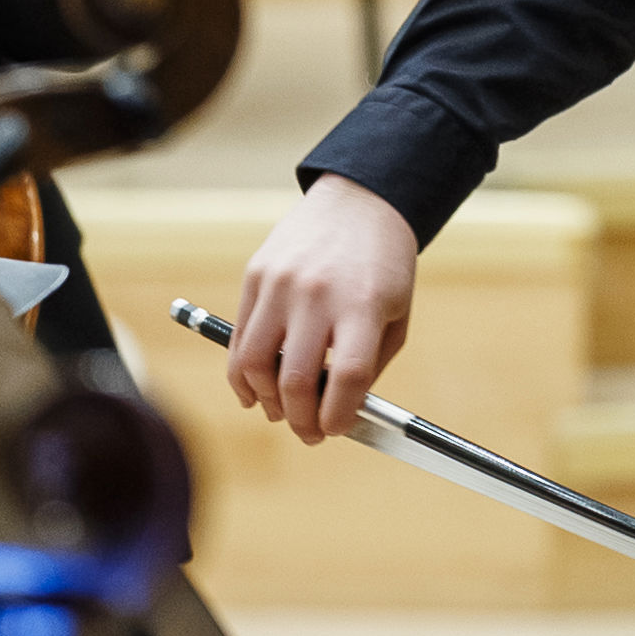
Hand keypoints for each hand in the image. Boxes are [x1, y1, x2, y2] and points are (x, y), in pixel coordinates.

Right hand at [233, 179, 416, 443]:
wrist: (359, 203)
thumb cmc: (382, 267)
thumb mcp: (395, 315)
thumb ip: (368, 365)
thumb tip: (337, 414)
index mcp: (363, 305)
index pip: (346, 377)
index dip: (337, 415)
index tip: (334, 429)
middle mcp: (319, 294)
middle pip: (297, 378)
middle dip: (300, 420)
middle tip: (309, 432)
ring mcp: (281, 283)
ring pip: (256, 364)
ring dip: (266, 400)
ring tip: (279, 411)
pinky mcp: (256, 275)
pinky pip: (239, 337)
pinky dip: (240, 374)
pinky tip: (252, 390)